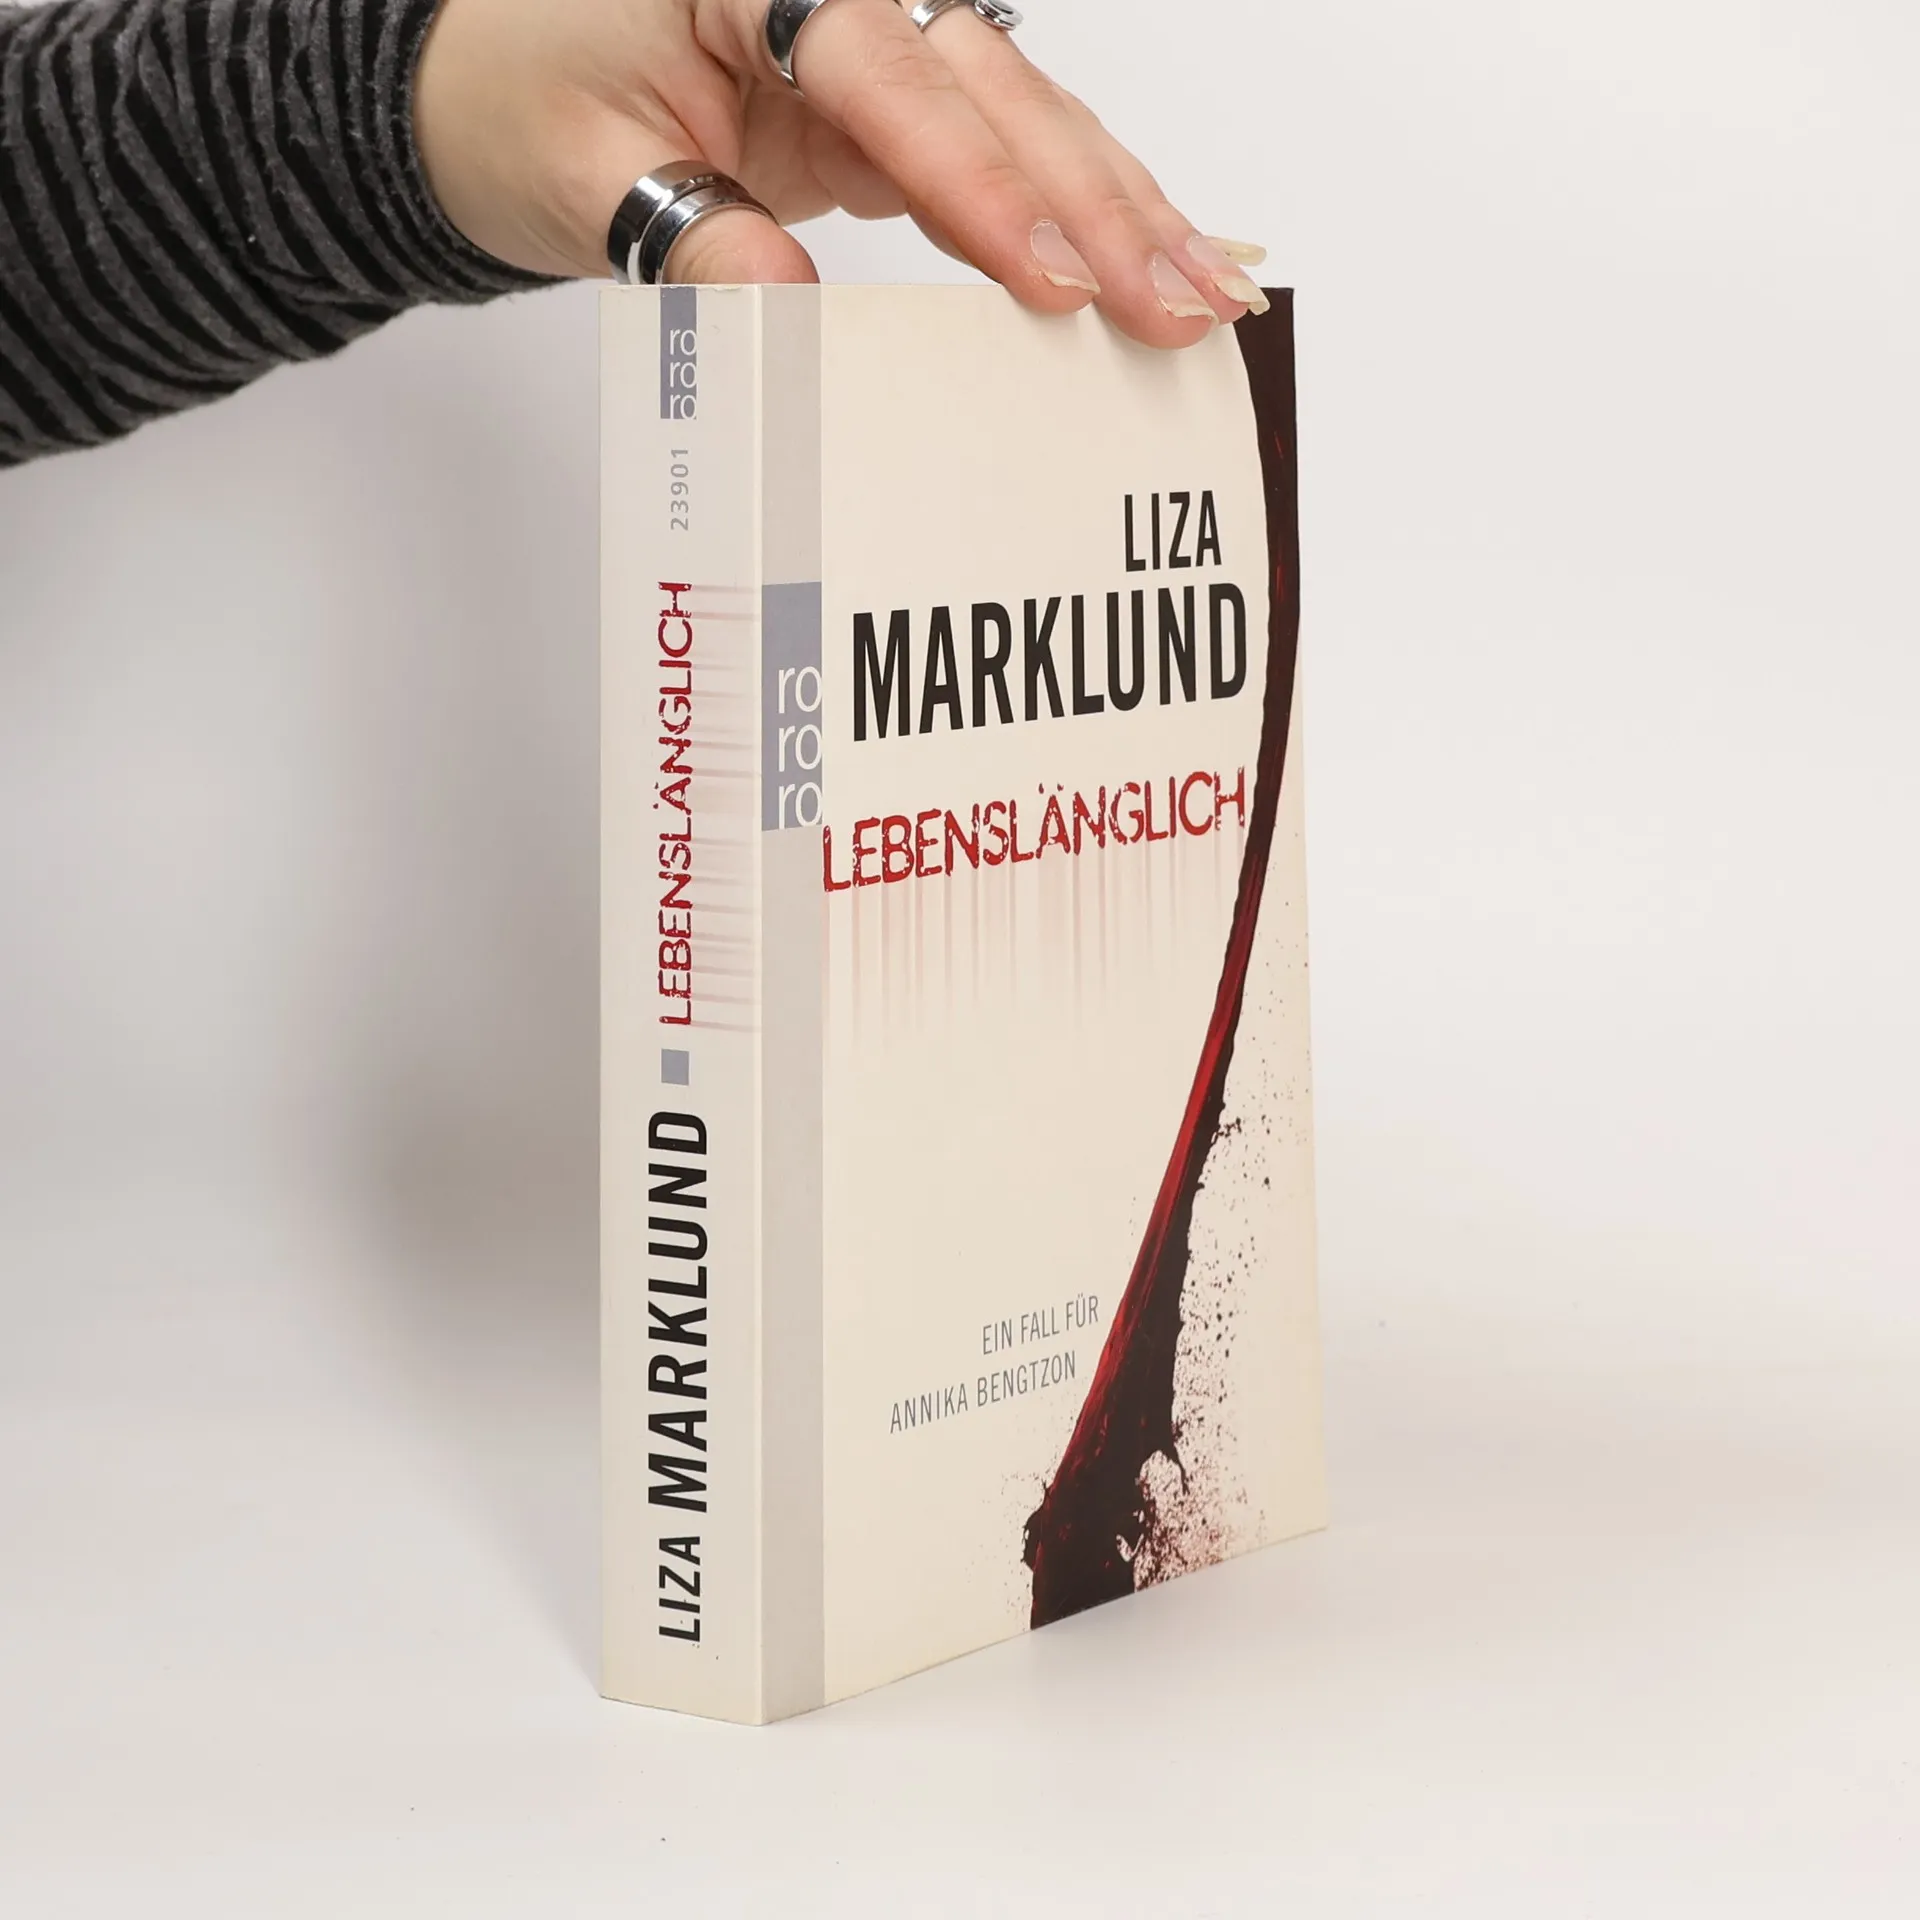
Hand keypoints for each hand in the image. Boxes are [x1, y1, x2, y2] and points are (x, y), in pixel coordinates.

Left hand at [413, 0, 1268, 348]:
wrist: (500, 88)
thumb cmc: (525, 101)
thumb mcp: (580, 177)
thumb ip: (694, 237)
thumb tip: (793, 315)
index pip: (889, 78)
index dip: (982, 185)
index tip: (1056, 280)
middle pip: (992, 88)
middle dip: (1097, 203)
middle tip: (1180, 301)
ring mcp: (871, 47)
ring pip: (1023, 115)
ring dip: (1118, 207)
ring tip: (1205, 292)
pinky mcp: (889, 107)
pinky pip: (1000, 151)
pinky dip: (1077, 210)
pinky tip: (1149, 255)